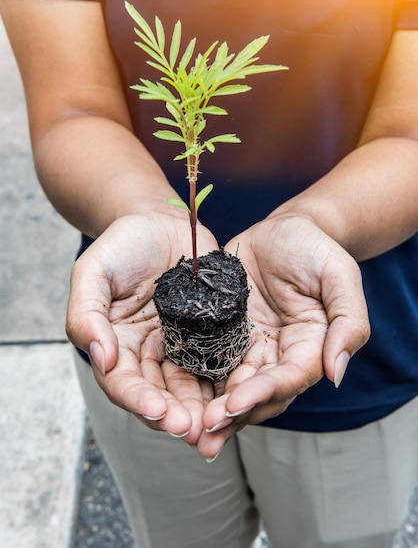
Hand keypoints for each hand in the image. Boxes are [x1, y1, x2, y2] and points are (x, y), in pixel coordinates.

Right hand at [66, 213, 217, 442]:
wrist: (159, 220)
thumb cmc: (122, 244)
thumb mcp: (93, 271)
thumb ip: (86, 313)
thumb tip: (101, 357)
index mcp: (115, 343)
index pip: (122, 381)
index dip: (137, 399)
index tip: (157, 411)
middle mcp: (147, 351)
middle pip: (157, 392)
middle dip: (172, 413)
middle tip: (191, 429)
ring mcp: (179, 343)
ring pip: (188, 384)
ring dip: (199, 407)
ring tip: (214, 422)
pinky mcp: (208, 332)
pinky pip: (216, 360)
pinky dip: (224, 380)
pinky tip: (236, 393)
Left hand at [198, 215, 369, 458]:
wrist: (282, 229)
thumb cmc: (314, 248)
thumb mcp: (339, 275)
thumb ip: (348, 322)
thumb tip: (335, 373)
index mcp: (309, 346)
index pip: (288, 378)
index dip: (262, 392)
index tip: (235, 404)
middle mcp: (276, 354)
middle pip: (256, 393)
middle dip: (231, 413)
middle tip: (203, 431)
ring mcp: (247, 346)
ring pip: (230, 386)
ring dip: (210, 410)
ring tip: (186, 429)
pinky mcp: (222, 333)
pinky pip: (207, 361)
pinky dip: (194, 382)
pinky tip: (173, 396)